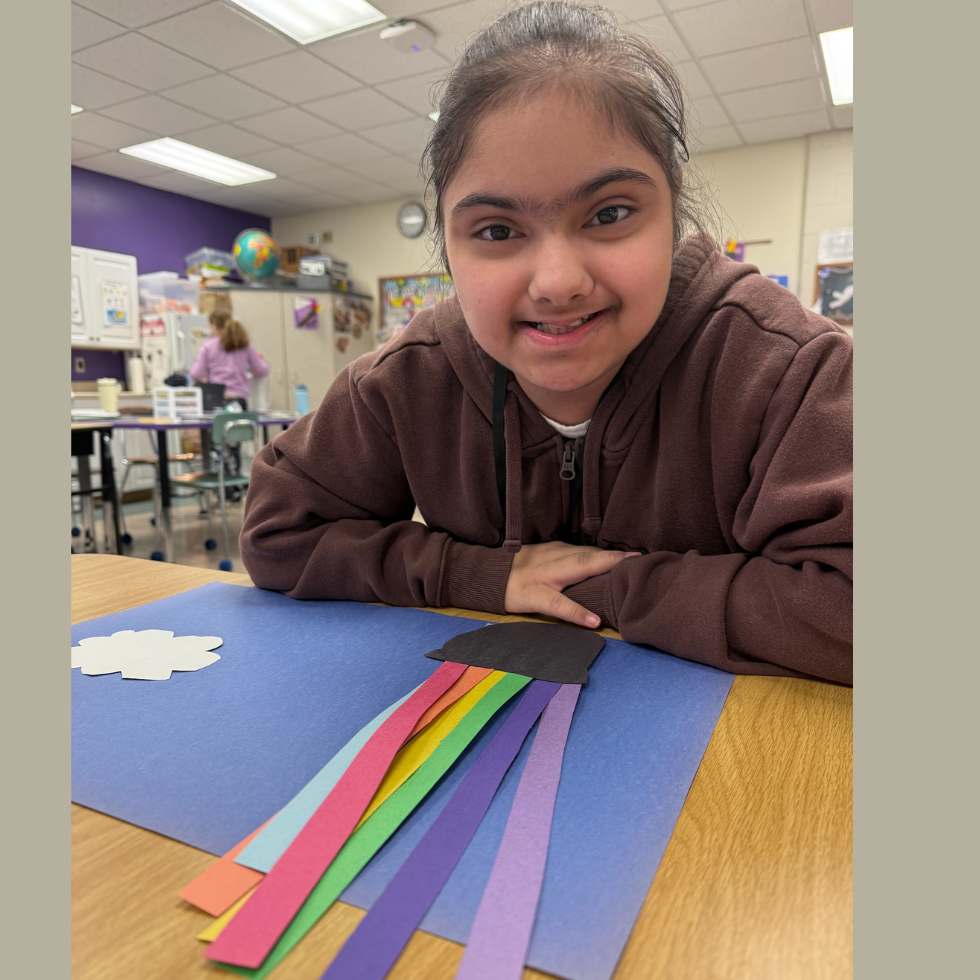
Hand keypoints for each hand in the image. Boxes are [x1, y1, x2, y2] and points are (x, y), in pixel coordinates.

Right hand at [504, 541, 636, 628]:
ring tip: (626, 579)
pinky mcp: (533, 595)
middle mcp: (555, 558)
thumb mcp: (547, 560)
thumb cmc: (522, 571)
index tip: (640, 556)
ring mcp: (544, 576)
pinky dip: (576, 612)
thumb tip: (604, 567)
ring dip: (602, 571)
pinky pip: (558, 604)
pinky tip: (593, 622)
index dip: (616, 554)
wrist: (488, 576)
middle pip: (589, 556)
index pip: (592, 551)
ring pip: (577, 569)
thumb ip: (571, 562)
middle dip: (615, 558)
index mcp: (560, 552)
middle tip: (641, 560)